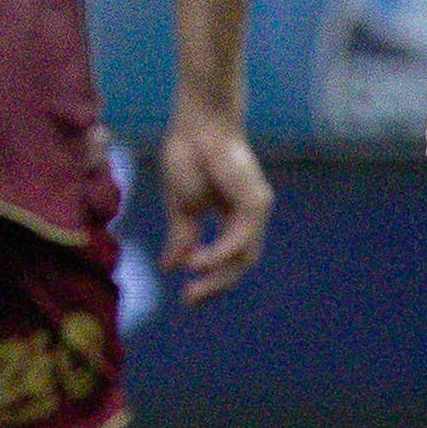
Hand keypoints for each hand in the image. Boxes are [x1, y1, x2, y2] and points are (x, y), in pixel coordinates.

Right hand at [157, 94, 270, 303]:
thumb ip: (181, 237)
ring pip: (244, 256)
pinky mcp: (256, 202)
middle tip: (190, 300)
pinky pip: (240, 238)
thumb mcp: (180, 206)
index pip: (228, 257)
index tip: (187, 297)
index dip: (209, 279)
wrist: (197, 126)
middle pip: (239, 262)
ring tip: (192, 284)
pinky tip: (199, 262)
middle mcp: (249, 217)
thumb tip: (170, 267)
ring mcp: (255, 209)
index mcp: (232, 216)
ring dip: (218, 274)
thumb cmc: (188, 156)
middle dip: (216, 285)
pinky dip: (220, 253)